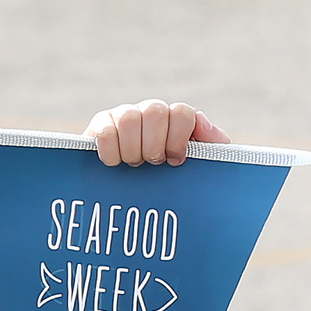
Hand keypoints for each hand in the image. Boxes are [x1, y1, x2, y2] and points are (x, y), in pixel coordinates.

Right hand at [87, 99, 226, 166]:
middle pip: (155, 111)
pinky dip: (111, 152)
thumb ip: (210, 144)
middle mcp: (149, 112)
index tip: (175, 160)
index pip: (181, 112)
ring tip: (134, 164)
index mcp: (174, 118)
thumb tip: (203, 123)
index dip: (178, 138)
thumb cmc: (168, 179)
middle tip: (153, 163)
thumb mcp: (195, 166)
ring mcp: (123, 116)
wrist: (131, 199)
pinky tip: (114, 163)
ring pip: (129, 119)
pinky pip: (105, 131)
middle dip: (155, 145)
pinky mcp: (100, 126)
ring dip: (133, 149)